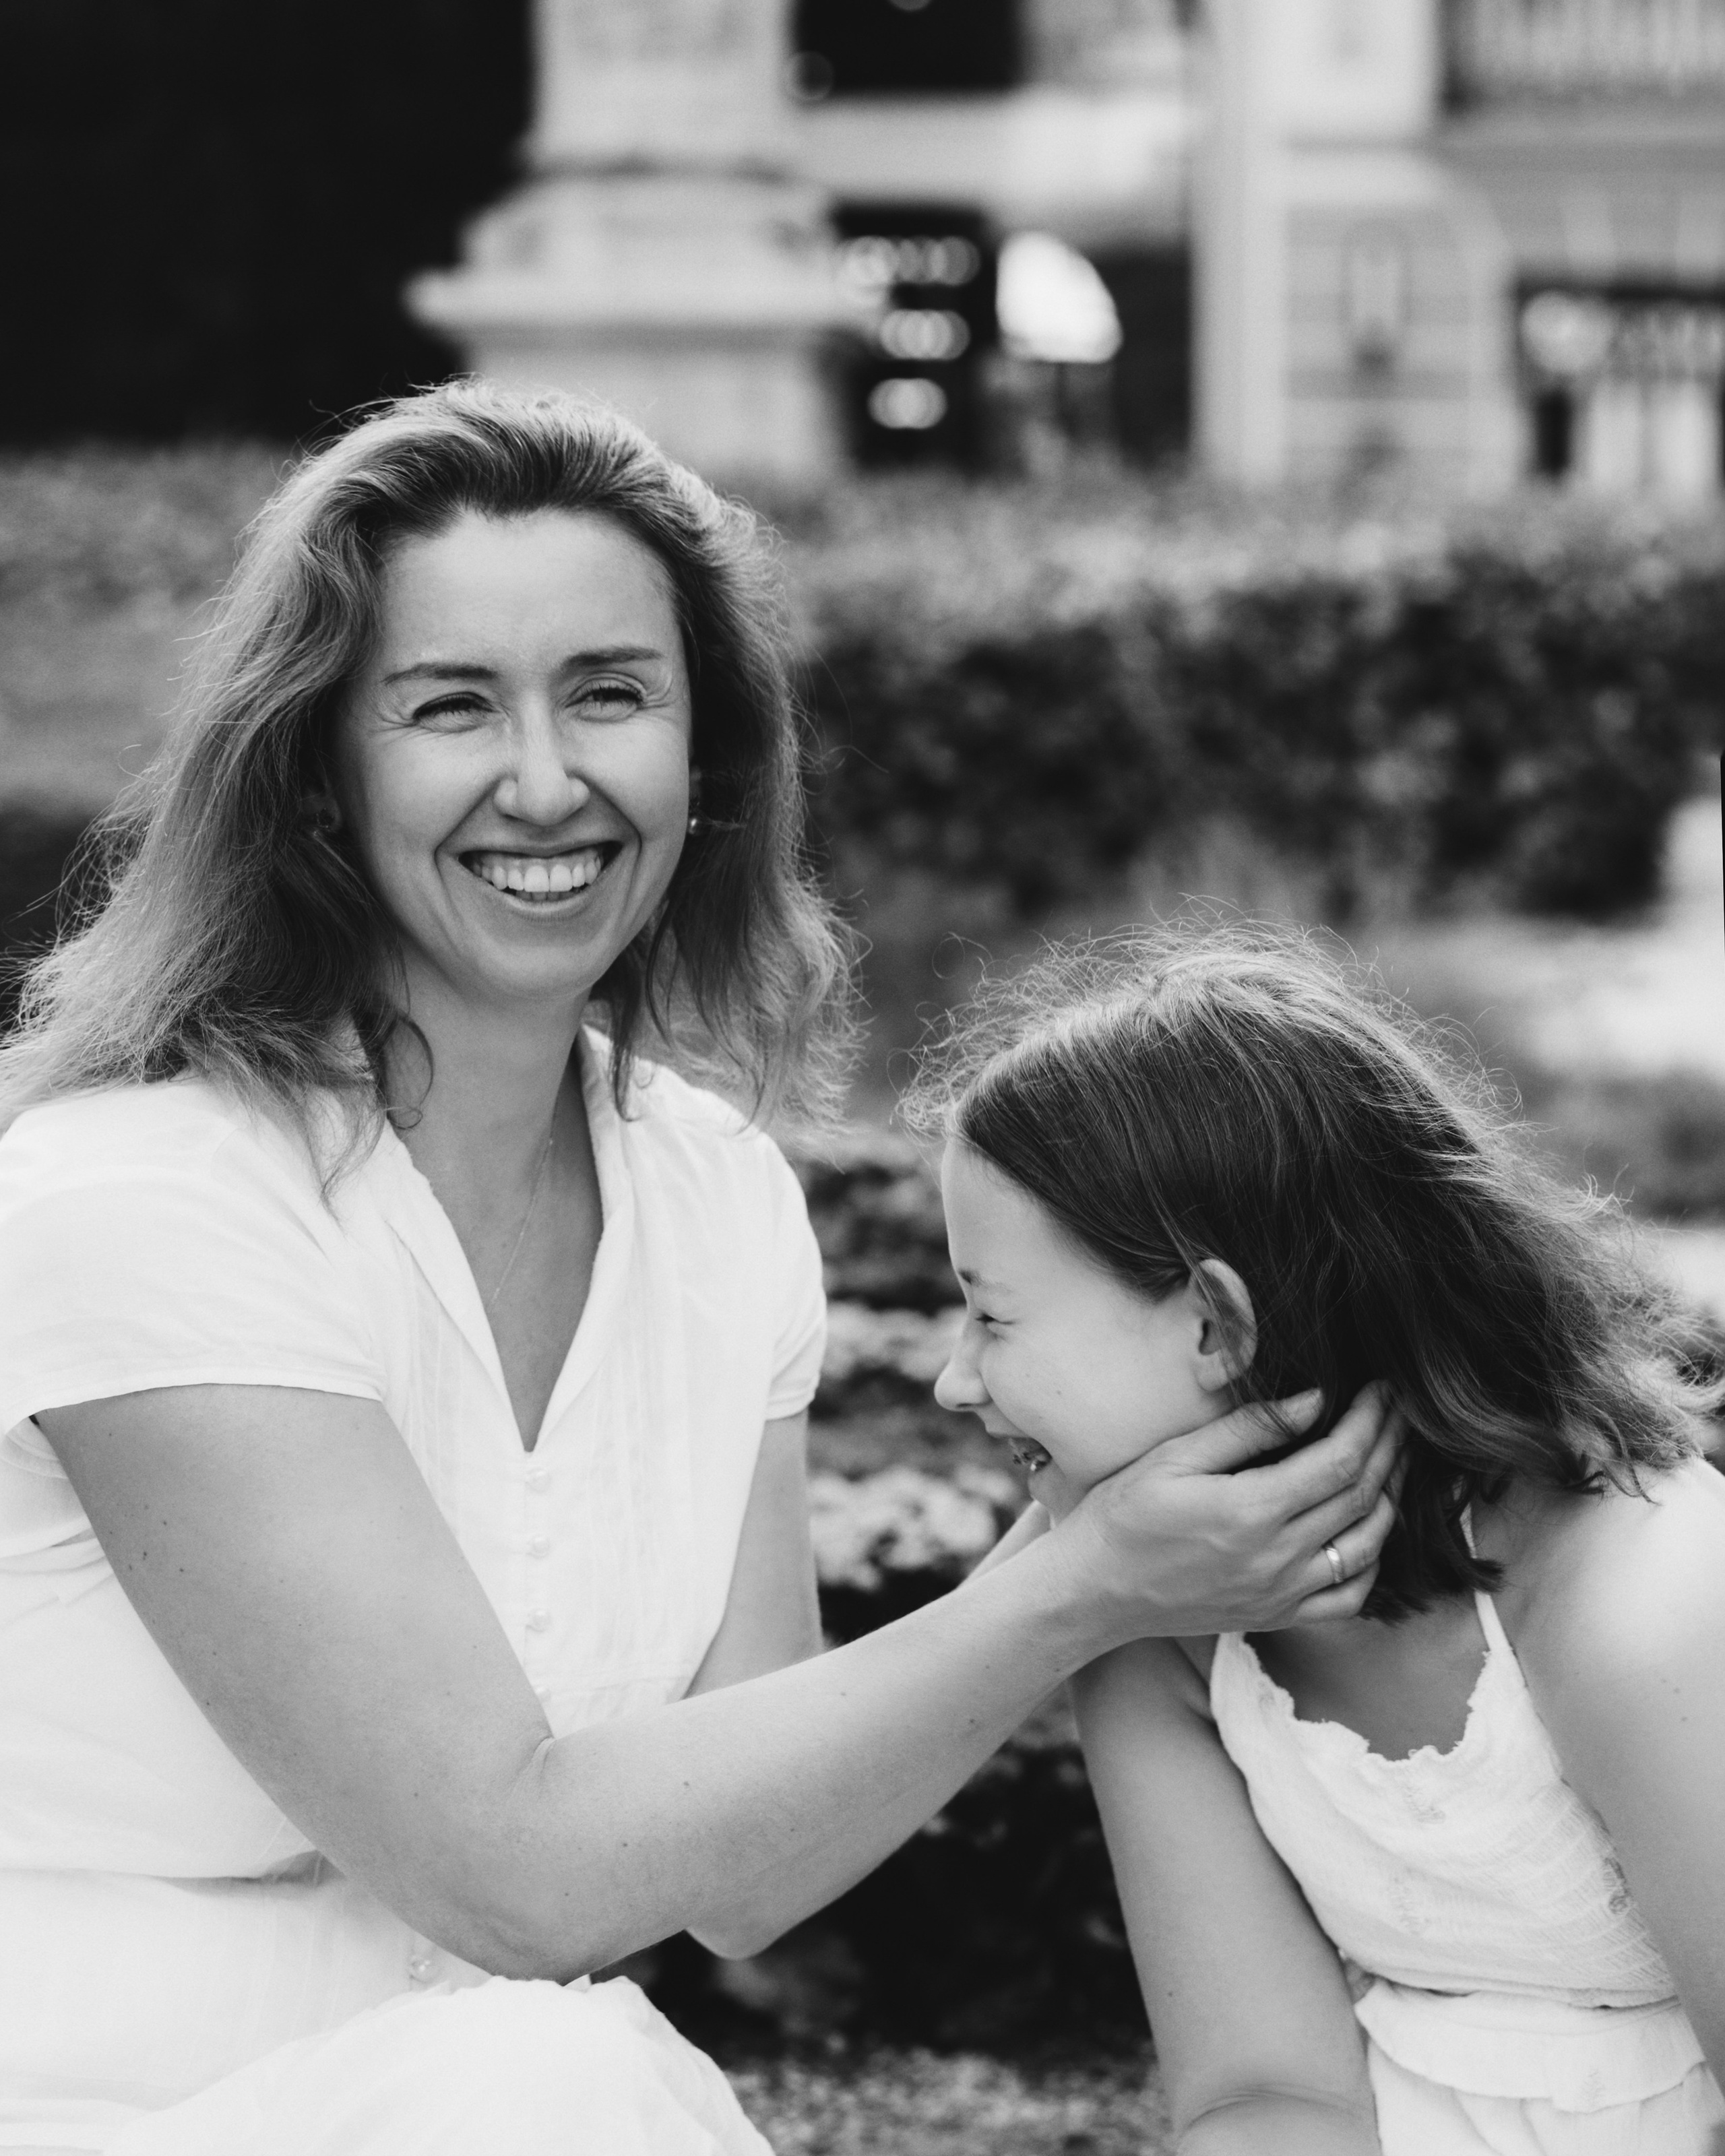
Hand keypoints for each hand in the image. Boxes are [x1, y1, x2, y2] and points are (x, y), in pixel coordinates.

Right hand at [1047, 1384, 1401, 1643]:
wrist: (1093, 1592)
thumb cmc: (1122, 1514)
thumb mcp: (1174, 1457)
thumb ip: (1248, 1429)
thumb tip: (1315, 1401)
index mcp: (1251, 1510)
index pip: (1340, 1460)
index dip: (1371, 1421)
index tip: (1383, 1390)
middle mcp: (1277, 1558)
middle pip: (1361, 1496)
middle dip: (1390, 1447)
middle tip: (1402, 1412)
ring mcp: (1282, 1594)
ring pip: (1367, 1545)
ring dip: (1391, 1497)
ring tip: (1396, 1458)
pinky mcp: (1277, 1617)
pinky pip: (1349, 1597)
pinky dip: (1372, 1561)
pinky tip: (1370, 1530)